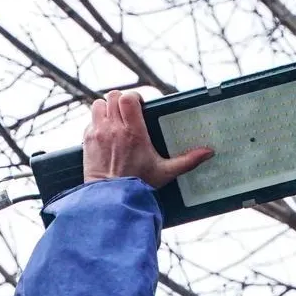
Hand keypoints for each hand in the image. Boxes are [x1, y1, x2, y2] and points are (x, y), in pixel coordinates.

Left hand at [82, 90, 212, 187]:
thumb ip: (187, 161)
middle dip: (121, 101)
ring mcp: (98, 133)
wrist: (111, 199)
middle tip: (128, 112)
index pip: (129, 98)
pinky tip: (105, 134)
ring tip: (114, 119)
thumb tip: (207, 153)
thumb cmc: (137, 186)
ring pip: (98, 104)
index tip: (140, 106)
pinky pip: (90, 121)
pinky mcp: (87, 141)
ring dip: (106, 108)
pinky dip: (97, 123)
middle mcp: (114, 128)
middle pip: (113, 96)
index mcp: (133, 131)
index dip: (134, 97)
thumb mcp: (165, 172)